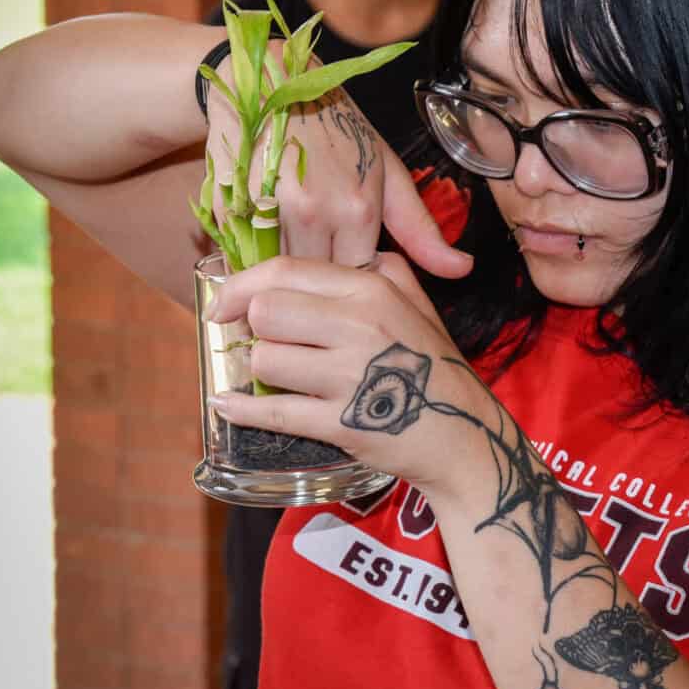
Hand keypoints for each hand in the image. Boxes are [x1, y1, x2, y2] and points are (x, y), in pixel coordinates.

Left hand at [204, 252, 493, 494]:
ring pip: (265, 359)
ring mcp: (349, 375)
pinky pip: (273, 412)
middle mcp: (359, 325)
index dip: (242, 284)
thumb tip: (327, 254)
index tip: (224, 302)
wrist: (464, 434)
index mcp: (371, 289)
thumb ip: (378, 268)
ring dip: (261, 370)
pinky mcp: (340, 423)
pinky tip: (227, 404)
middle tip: (262, 340)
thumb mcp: (416, 303)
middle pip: (266, 311)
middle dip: (254, 328)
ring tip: (278, 375)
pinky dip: (242, 410)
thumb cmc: (434, 366)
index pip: (286, 271)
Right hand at [206, 49, 472, 276]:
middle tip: (316, 242)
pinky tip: (263, 219)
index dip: (351, 268)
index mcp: (358, 210)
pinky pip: (242, 253)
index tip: (346, 249)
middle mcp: (315, 214)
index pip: (357, 277)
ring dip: (284, 262)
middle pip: (316, 280)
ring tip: (290, 229)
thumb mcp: (389, 174)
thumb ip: (421, 231)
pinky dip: (250, 248)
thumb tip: (464, 270)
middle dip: (318, 271)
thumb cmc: (340, 131)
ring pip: (280, 271)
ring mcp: (269, 210)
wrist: (274, 81)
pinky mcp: (231, 206)